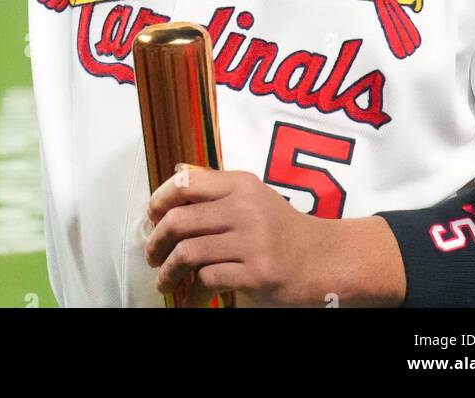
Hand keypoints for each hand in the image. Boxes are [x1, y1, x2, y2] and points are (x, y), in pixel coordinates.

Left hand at [144, 164, 328, 306]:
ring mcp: (251, 241)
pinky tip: (189, 299)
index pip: (186, 183)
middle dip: (156, 241)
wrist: (323, 259)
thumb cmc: (282, 229)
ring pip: (188, 253)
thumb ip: (219, 189)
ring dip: (168, 272)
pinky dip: (192, 294)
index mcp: (241, 184)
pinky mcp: (256, 273)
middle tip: (152, 254)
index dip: (160, 199)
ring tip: (164, 281)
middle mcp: (245, 208)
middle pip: (180, 220)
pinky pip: (208, 281)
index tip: (151, 216)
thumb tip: (176, 176)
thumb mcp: (255, 197)